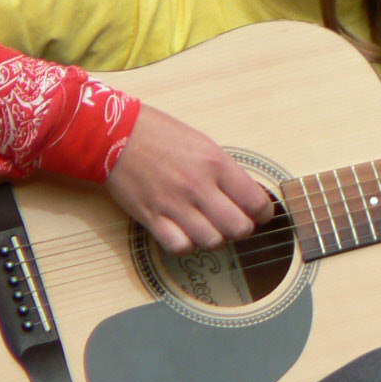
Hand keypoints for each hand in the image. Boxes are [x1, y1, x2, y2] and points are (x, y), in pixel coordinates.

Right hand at [106, 104, 274, 253]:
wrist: (117, 135)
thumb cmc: (161, 135)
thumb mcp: (204, 144)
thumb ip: (226, 171)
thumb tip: (246, 196)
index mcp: (216, 163)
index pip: (255, 201)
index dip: (263, 214)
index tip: (260, 215)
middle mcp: (198, 186)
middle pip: (238, 228)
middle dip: (241, 229)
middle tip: (235, 223)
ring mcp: (174, 204)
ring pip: (211, 241)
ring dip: (214, 238)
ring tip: (210, 227)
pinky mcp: (152, 217)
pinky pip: (179, 246)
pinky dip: (186, 245)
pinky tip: (185, 233)